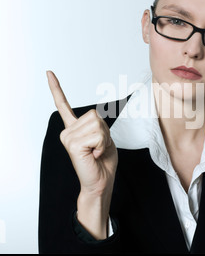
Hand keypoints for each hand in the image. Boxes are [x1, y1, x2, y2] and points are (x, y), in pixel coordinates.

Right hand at [46, 71, 117, 238]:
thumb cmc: (103, 161)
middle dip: (104, 131)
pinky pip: (97, 135)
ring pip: (97, 124)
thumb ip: (97, 124)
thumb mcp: (104, 137)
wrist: (101, 181)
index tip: (49, 73)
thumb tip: (95, 117)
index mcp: (74, 128)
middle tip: (100, 146)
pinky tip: (94, 155)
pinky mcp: (72, 144)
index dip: (56, 89)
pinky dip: (102, 145)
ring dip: (104, 138)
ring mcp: (68, 137)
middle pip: (95, 115)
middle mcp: (68, 131)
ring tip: (97, 151)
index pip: (63, 105)